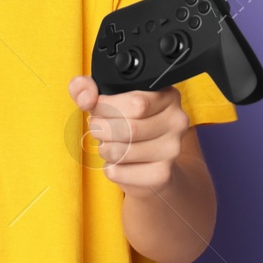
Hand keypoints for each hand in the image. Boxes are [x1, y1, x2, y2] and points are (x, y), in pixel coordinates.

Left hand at [67, 75, 190, 196]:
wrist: (149, 162)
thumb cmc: (126, 123)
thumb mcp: (105, 98)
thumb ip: (86, 87)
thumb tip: (85, 98)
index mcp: (167, 96)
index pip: (137, 103)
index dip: (106, 107)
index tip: (97, 108)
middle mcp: (176, 122)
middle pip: (129, 128)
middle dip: (101, 129)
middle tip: (98, 129)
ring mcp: (172, 150)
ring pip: (122, 151)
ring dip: (104, 149)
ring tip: (107, 144)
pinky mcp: (161, 175)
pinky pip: (119, 172)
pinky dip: (109, 168)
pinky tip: (118, 162)